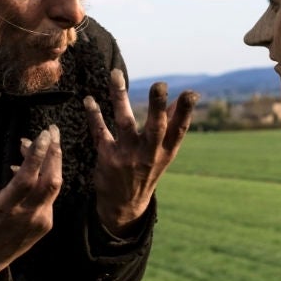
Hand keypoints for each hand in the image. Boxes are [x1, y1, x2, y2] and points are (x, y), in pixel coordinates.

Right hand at [0, 125, 61, 280]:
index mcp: (5, 208)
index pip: (27, 179)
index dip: (36, 156)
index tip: (43, 135)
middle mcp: (26, 215)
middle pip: (51, 181)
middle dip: (54, 153)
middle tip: (51, 131)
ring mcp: (40, 221)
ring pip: (54, 187)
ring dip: (51, 163)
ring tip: (40, 144)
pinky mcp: (46, 225)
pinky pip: (50, 197)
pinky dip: (45, 179)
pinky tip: (33, 169)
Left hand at [84, 68, 197, 235]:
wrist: (124, 205)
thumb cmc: (147, 170)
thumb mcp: (164, 153)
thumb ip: (172, 124)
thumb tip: (187, 97)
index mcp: (166, 151)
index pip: (179, 130)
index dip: (185, 112)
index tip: (191, 94)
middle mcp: (149, 153)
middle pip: (155, 127)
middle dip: (157, 106)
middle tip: (159, 86)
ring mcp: (128, 156)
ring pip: (124, 123)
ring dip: (119, 97)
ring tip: (116, 75)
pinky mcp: (107, 158)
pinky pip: (100, 132)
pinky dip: (94, 115)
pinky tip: (89, 100)